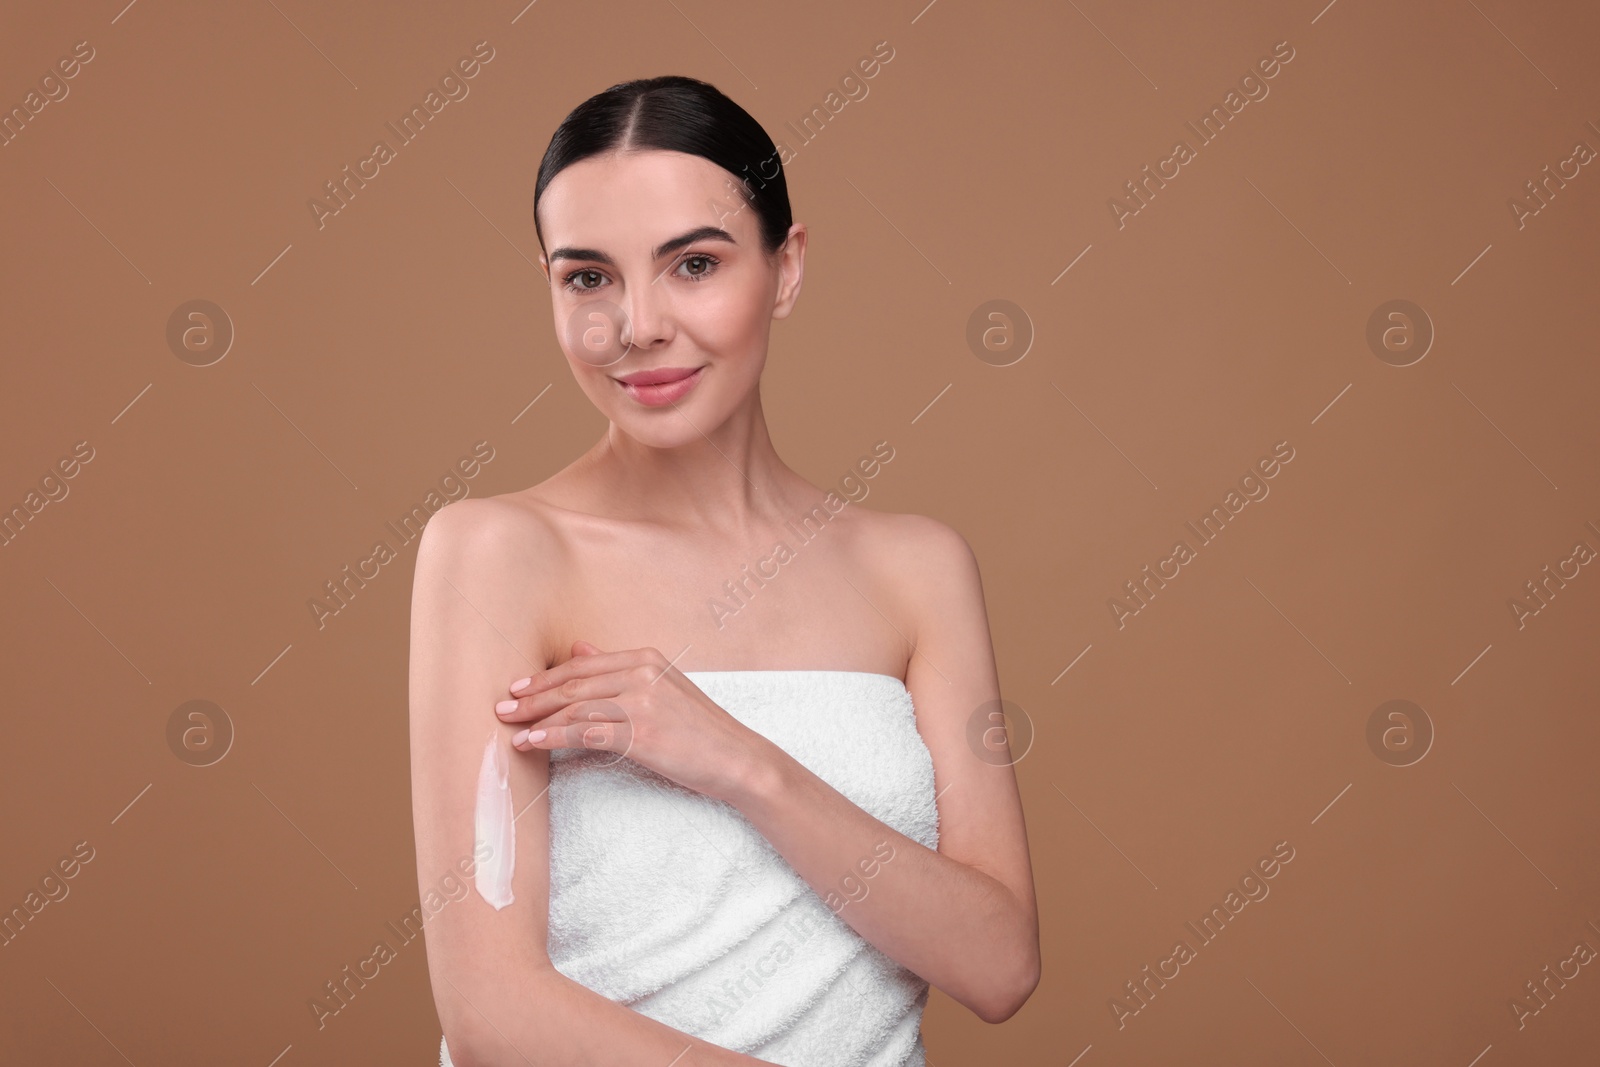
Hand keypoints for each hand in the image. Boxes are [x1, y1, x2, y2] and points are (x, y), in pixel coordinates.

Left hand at [494, 641, 773, 802]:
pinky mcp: (642, 733)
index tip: (517, 689)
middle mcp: (641, 673)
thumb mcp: (662, 687)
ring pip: (574, 708)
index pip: (581, 666)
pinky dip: (554, 738)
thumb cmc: (699, 728)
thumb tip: (578, 650)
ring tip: (513, 732)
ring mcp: (642, 702)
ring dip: (537, 721)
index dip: (545, 678)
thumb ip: (619, 669)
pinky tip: (535, 744)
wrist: (737, 758)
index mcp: (644, 658)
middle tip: (502, 709)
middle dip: (533, 698)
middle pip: (572, 684)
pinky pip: (586, 733)